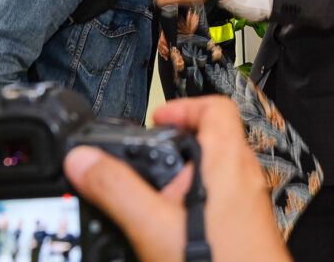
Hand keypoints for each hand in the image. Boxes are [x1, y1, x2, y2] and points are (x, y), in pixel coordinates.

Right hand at [65, 96, 288, 261]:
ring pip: (217, 170)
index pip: (215, 107)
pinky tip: (173, 226)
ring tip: (155, 193)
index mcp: (227, 161)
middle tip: (150, 154)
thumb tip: (84, 160)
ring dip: (186, 174)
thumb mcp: (153, 227)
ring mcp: (249, 203)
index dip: (182, 106)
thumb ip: (116, 190)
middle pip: (215, 137)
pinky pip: (222, 198)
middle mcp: (245, 177)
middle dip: (178, 143)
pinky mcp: (247, 226)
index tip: (157, 120)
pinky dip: (196, 199)